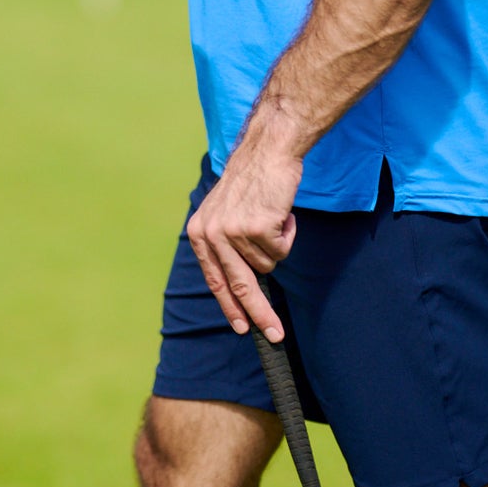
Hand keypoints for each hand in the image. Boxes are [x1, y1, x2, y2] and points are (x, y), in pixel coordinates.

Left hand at [186, 148, 301, 340]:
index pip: (216, 280)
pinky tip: (281, 212)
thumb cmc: (251, 183)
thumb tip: (239, 288)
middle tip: (275, 335)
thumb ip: (224, 246)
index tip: (242, 328)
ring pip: (268, 265)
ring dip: (276, 245)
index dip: (230, 307)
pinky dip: (287, 234)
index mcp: (200, 233)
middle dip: (259, 314)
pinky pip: (282, 250)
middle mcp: (212, 235)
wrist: (267, 151)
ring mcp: (234, 232)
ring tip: (272, 217)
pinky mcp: (258, 228)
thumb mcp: (224, 213)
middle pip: (240, 286)